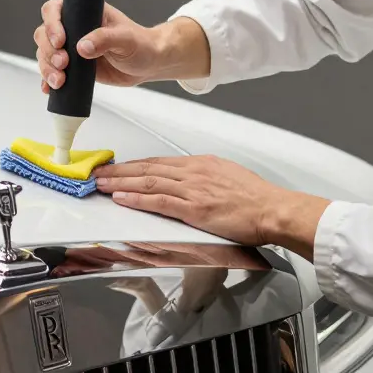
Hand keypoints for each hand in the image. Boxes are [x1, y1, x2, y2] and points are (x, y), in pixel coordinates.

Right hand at [35, 0, 212, 92]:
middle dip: (48, 51)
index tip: (60, 41)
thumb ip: (105, 39)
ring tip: (60, 81)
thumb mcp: (126, 39)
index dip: (52, 24)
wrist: (148, 64)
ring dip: (47, 68)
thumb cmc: (141, 45)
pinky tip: (50, 88)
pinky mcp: (73, 67)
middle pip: (44, 34)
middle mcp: (74, 28)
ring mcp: (71, 48)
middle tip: (62, 64)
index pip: (55, 10)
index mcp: (84, 12)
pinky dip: (48, 80)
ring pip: (46, 54)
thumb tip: (82, 46)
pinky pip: (53, 72)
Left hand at [93, 155, 331, 255]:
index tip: (118, 168)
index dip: (134, 165)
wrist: (274, 209)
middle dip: (119, 171)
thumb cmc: (257, 199)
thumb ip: (205, 179)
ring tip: (101, 184)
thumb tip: (190, 184)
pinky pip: (159, 201)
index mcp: (201, 164)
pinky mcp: (195, 209)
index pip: (159, 162)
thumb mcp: (228, 177)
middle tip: (98, 173)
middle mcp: (194, 172)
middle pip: (147, 168)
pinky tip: (122, 199)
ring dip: (121, 183)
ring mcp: (193, 190)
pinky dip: (137, 199)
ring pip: (148, 181)